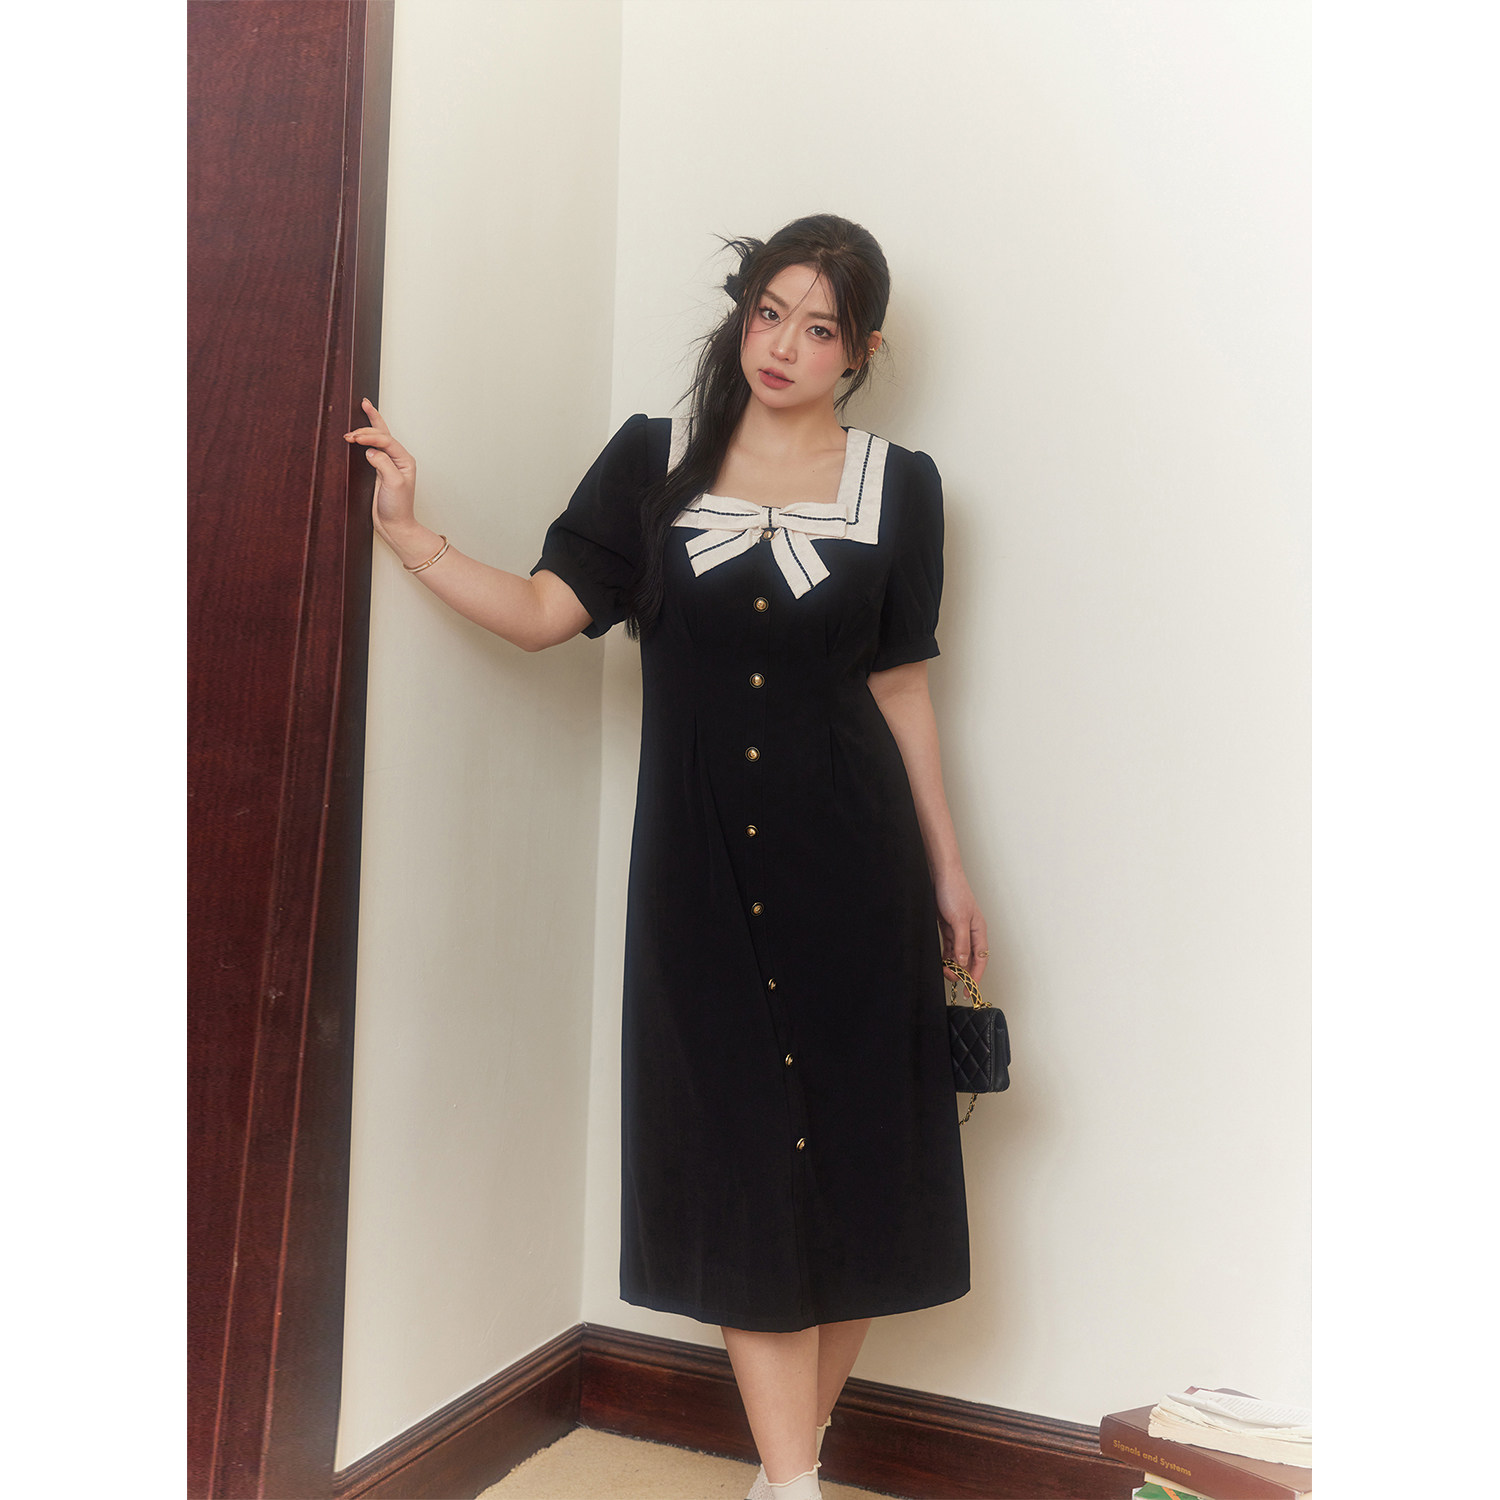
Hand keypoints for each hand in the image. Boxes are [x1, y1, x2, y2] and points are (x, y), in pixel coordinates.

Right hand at [344, 398, 417, 536]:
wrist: (394, 525)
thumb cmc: (398, 507)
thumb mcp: (393, 484)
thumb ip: (383, 464)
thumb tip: (370, 450)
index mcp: (404, 460)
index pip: (386, 440)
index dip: (370, 437)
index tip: (354, 439)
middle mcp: (397, 459)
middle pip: (382, 434)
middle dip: (365, 429)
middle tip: (349, 434)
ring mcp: (387, 463)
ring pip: (378, 437)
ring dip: (366, 427)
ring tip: (359, 413)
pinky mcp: (378, 469)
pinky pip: (371, 448)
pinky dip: (364, 438)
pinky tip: (358, 432)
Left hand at [933, 868, 988, 986]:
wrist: (941, 875)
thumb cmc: (954, 891)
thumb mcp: (958, 920)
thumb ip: (961, 943)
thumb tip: (963, 962)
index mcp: (979, 930)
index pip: (981, 958)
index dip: (976, 975)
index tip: (970, 989)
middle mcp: (971, 932)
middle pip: (970, 959)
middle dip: (963, 972)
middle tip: (953, 981)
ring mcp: (959, 930)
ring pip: (958, 954)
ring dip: (953, 965)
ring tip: (945, 972)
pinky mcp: (948, 927)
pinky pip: (949, 947)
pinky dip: (946, 956)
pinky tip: (942, 962)